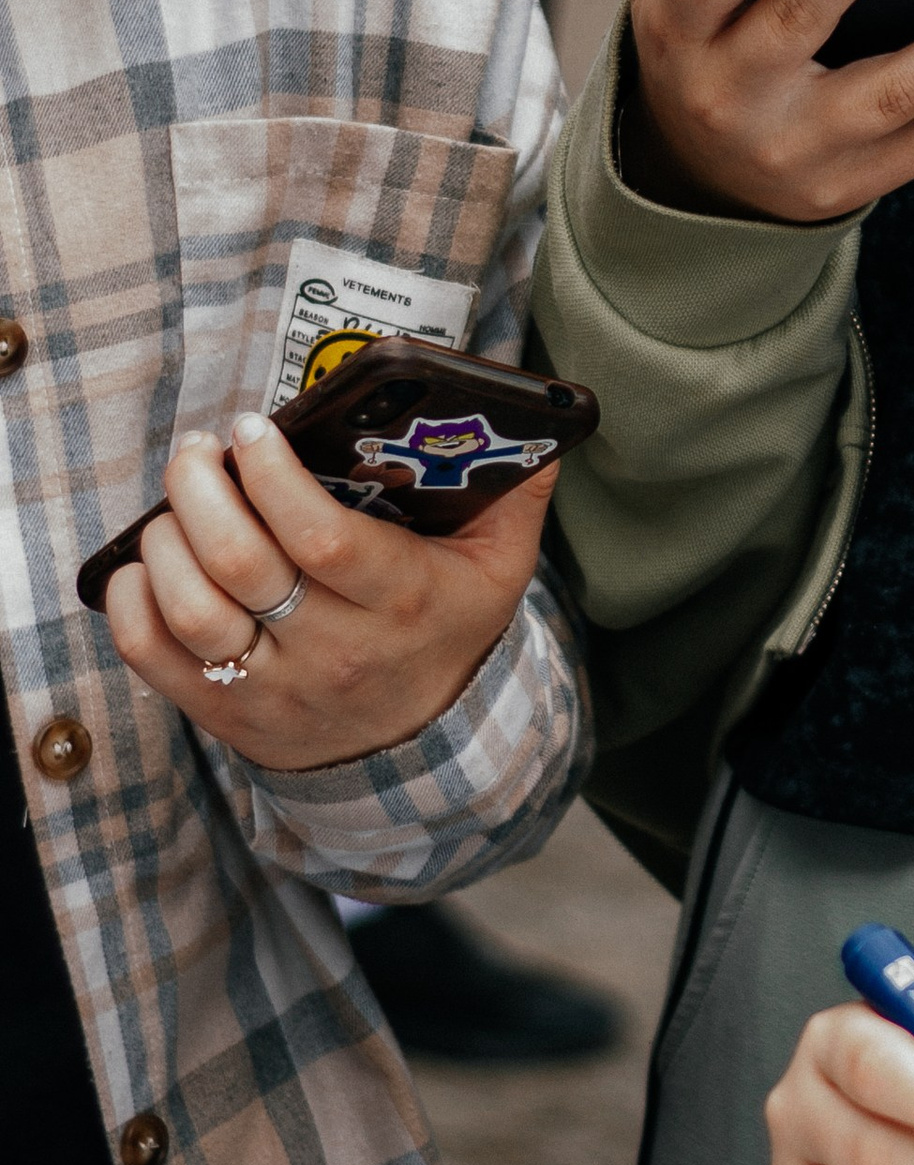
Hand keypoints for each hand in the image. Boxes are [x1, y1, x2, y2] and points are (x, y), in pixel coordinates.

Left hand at [102, 409, 551, 770]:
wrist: (419, 746)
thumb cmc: (450, 628)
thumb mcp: (501, 565)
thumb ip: (518, 488)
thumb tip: (530, 418)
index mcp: (404, 599)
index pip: (323, 537)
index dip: (274, 477)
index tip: (254, 429)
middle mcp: (336, 649)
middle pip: (242, 564)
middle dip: (202, 489)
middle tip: (203, 450)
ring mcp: (274, 687)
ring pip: (190, 609)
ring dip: (166, 537)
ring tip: (180, 495)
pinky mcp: (224, 712)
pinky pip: (153, 657)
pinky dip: (131, 599)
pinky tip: (146, 558)